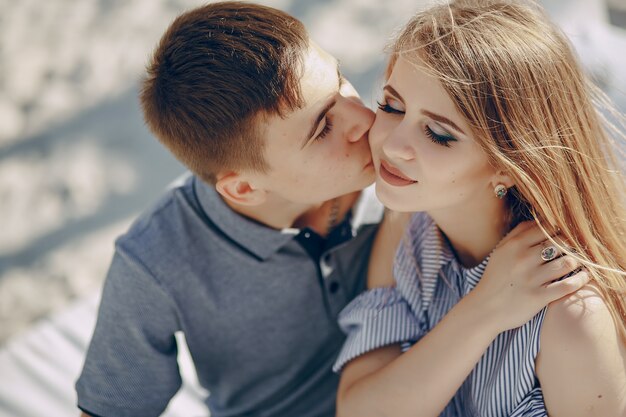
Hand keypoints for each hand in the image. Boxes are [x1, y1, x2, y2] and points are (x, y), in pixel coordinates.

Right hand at [469, 221, 588, 333]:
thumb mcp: (500, 251)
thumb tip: (538, 220)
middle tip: (578, 249)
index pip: (548, 229)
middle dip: (572, 246)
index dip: (561, 231)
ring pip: (567, 263)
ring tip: (581, 263)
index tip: (566, 236)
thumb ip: (517, 234)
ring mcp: (531, 278)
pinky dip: (580, 279)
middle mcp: (523, 259)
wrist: (484, 308)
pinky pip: (567, 285)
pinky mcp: (538, 297)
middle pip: (560, 244)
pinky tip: (584, 277)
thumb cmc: (495, 278)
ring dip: (578, 262)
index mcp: (514, 245)